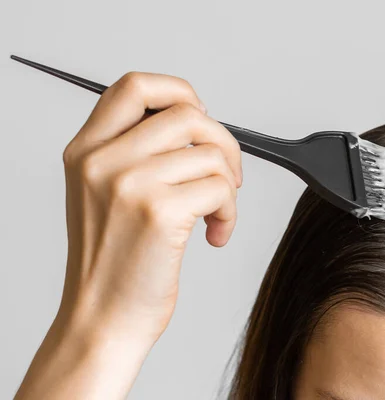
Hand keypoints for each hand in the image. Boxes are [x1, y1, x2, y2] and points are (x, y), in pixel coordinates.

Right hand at [15, 71, 242, 399]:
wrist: (102, 320)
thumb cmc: (113, 263)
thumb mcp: (102, 195)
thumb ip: (133, 152)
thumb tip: (194, 123)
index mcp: (86, 150)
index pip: (136, 86)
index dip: (179, 92)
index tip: (201, 121)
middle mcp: (102, 160)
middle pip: (188, 113)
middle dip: (223, 142)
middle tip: (226, 175)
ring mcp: (129, 184)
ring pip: (212, 153)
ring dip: (228, 186)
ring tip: (215, 214)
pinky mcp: (159, 212)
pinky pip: (221, 189)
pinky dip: (230, 213)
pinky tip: (214, 234)